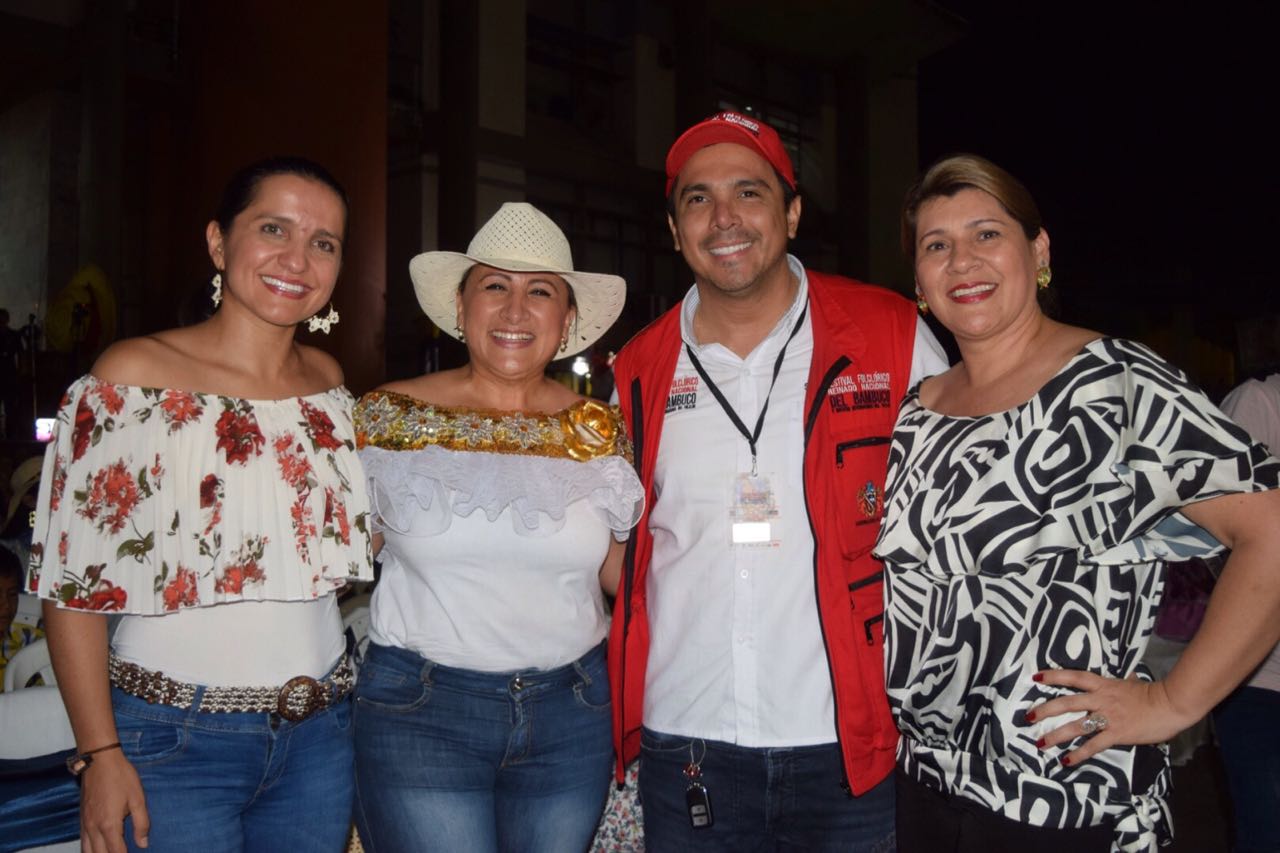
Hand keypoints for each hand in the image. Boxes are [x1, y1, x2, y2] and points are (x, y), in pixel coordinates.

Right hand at [79, 749, 148, 851]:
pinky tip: (96, 850)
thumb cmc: (121, 777)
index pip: (116, 852)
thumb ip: (141, 823)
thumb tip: (143, 844)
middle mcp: (93, 828)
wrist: (99, 760)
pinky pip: (82, 842)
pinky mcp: (81, 819)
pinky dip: (89, 850)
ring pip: (87, 851)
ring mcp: (85, 824)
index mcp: (109, 825)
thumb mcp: (138, 798)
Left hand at [1028, 669, 1196, 765]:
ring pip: (1076, 726)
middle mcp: (1101, 699)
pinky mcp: (1117, 733)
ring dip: (1056, 735)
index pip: (1074, 676)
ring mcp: (1108, 717)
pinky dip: (1079, 754)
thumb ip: (1118, 685)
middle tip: (1028, 717)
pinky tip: (1066, 761)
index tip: (1036, 677)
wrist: (1170, 704)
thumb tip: (1121, 680)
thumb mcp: (1130, 683)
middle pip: (1067, 702)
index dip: (1054, 675)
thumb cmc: (1152, 694)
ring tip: (1040, 743)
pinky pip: (1094, 745)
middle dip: (1046, 710)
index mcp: (1103, 685)